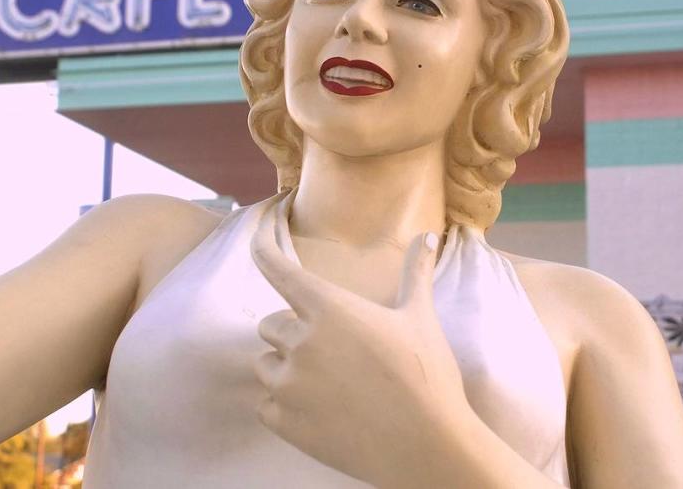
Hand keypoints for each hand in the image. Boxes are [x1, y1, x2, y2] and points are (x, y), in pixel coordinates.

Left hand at [250, 209, 470, 485]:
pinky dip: (283, 405)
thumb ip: (414, 273)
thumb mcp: (419, 318)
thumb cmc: (426, 376)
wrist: (428, 446)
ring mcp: (289, 384)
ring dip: (285, 368)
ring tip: (328, 383)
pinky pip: (265, 404)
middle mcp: (301, 341)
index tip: (254, 236)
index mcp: (329, 309)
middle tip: (331, 350)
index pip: (277, 268)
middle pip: (269, 324)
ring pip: (265, 364)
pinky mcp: (285, 422)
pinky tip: (318, 410)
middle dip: (292, 331)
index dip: (262, 248)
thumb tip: (427, 236)